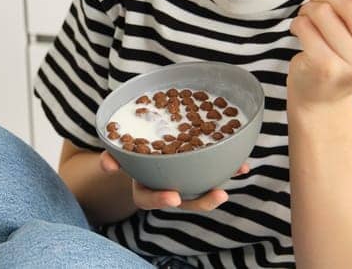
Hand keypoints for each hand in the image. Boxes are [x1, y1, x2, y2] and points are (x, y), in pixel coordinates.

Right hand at [99, 150, 249, 210]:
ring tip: (238, 172)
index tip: (174, 197)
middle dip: (204, 201)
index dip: (161, 200)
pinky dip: (229, 168)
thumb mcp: (117, 154)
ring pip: (204, 189)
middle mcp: (168, 190)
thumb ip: (111, 157)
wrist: (140, 149)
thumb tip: (108, 164)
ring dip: (223, 184)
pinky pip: (214, 173)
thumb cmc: (128, 153)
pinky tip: (243, 163)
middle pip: (187, 203)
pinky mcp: (197, 172)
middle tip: (219, 194)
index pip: (150, 200)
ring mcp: (185, 183)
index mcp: (145, 190)